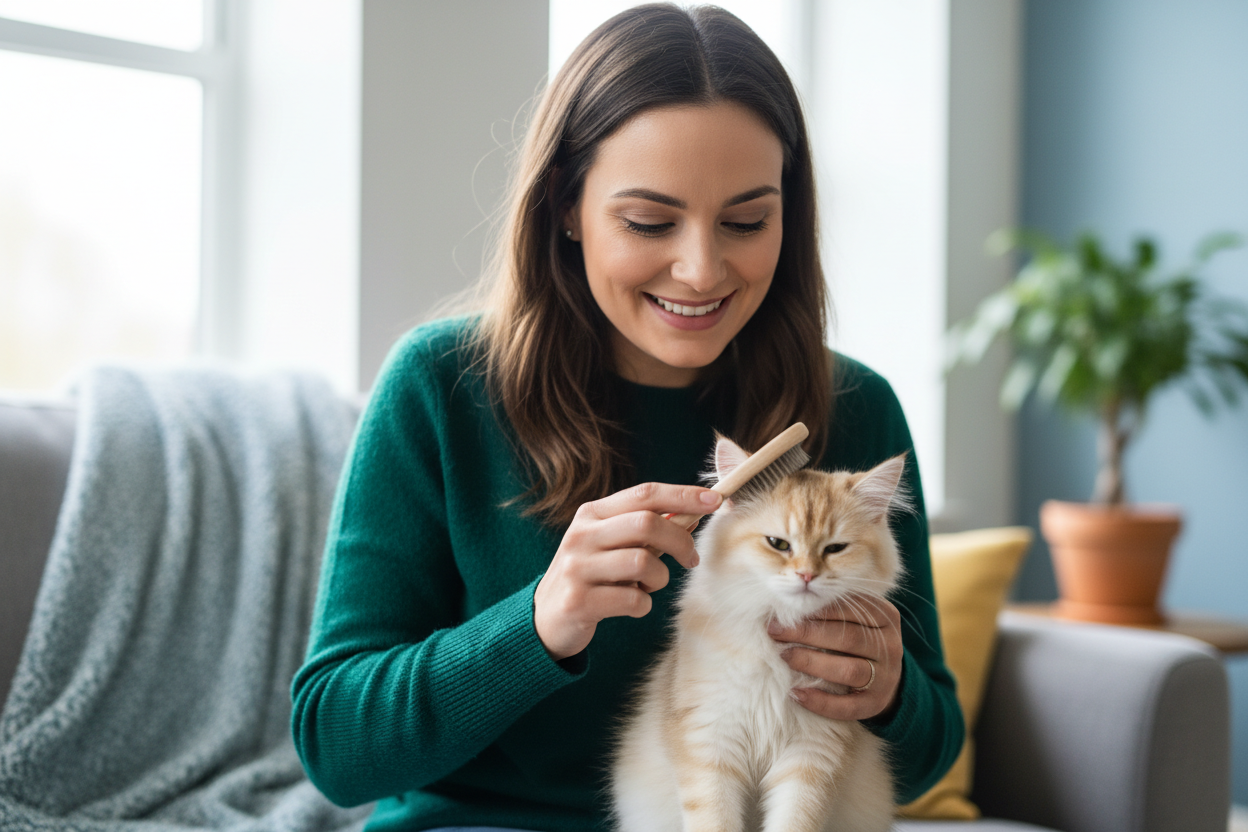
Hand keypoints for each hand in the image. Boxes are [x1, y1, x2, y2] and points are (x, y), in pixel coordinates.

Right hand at [534, 482, 722, 660]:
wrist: (545, 618)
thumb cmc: (591, 575)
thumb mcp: (610, 543)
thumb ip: (644, 528)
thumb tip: (693, 513)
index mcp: (591, 514)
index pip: (644, 494)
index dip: (682, 495)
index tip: (714, 499)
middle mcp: (581, 535)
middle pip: (647, 523)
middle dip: (680, 541)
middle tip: (692, 559)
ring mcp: (577, 568)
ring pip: (643, 562)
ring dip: (659, 578)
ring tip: (649, 585)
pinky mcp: (578, 602)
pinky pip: (633, 600)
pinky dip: (643, 604)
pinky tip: (631, 604)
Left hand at [767, 594, 903, 720]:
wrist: (885, 678)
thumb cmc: (858, 640)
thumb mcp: (855, 618)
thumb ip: (832, 608)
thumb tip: (787, 603)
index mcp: (885, 616)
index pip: (850, 608)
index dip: (816, 609)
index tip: (785, 610)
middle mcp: (889, 645)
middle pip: (847, 638)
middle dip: (807, 633)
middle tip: (776, 631)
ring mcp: (886, 677)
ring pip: (849, 670)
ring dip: (812, 663)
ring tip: (785, 656)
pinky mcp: (876, 703)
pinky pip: (848, 706)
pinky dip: (820, 701)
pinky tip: (796, 693)